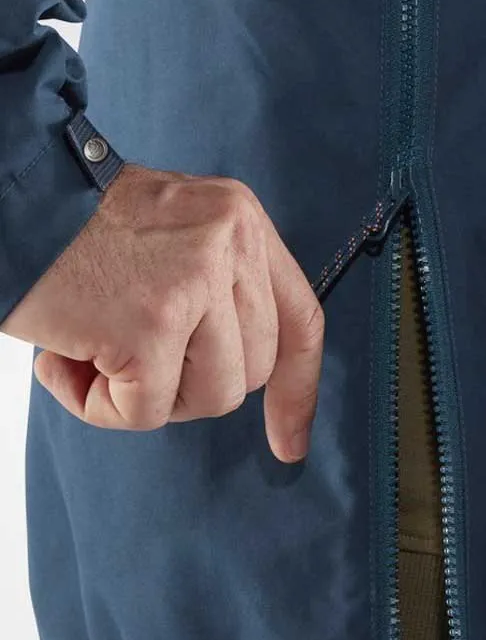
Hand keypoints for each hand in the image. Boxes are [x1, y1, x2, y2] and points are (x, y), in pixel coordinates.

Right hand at [0, 163, 324, 462]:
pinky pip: (147, 412)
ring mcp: (193, 282)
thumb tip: (241, 374)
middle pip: (252, 371)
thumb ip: (220, 290)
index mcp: (242, 221)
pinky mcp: (149, 323)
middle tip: (129, 352)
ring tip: (96, 352)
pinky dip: (100, 406)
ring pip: (211, 397)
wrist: (0, 196)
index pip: (301, 321)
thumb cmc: (75, 232)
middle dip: (191, 383)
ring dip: (149, 395)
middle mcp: (230, 243)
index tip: (289, 443)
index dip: (298, 390)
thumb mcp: (174, 235)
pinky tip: (65, 362)